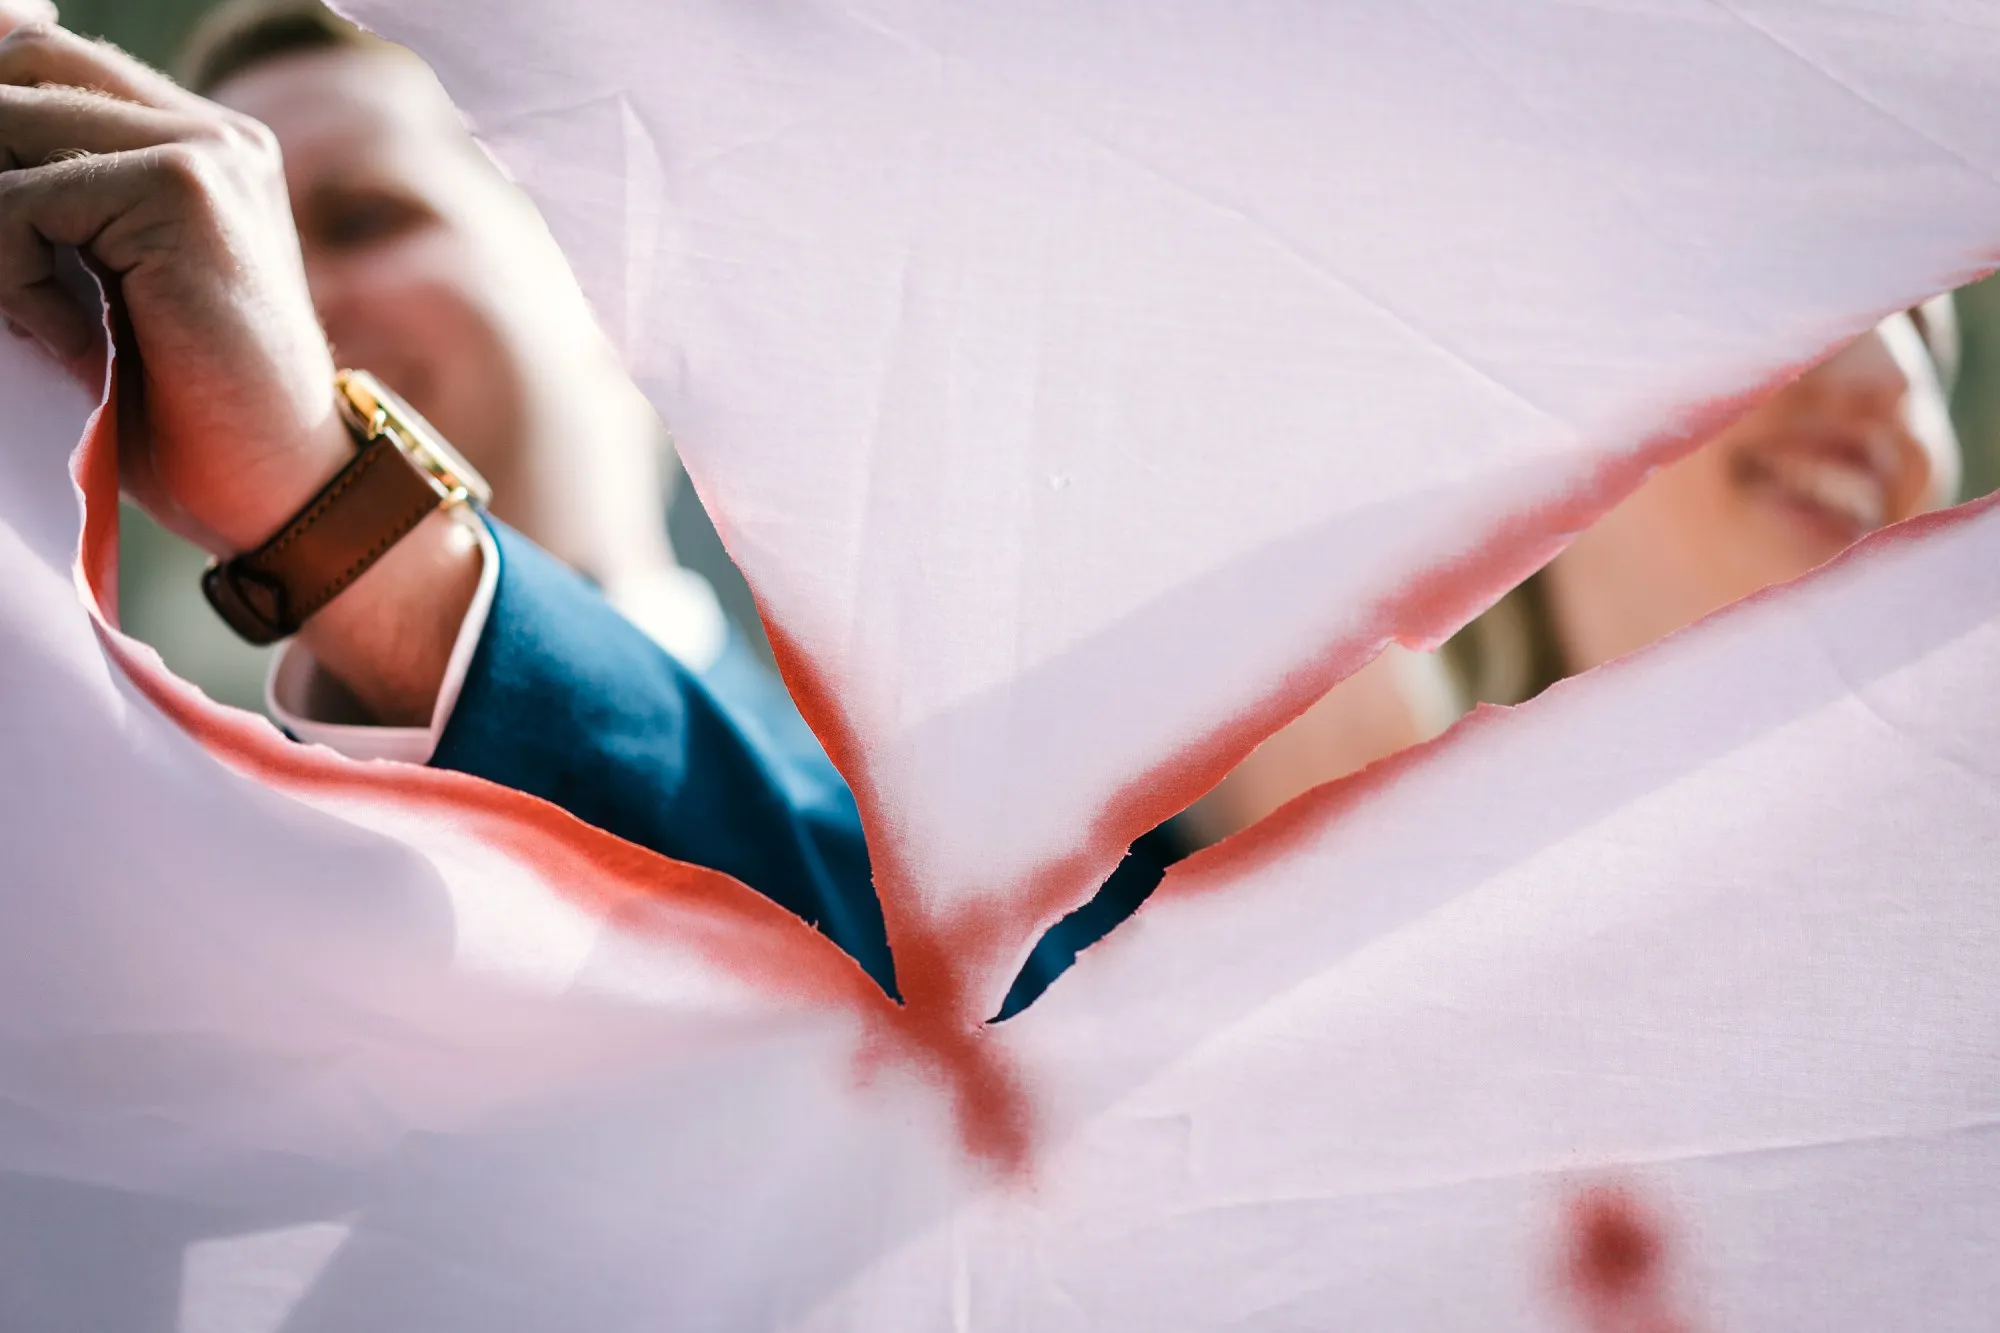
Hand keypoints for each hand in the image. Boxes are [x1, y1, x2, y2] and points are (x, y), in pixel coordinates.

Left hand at [0, 4, 351, 554]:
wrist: (280, 488)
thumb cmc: (187, 413)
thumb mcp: (100, 282)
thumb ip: (47, 204)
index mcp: (204, 143)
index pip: (45, 60)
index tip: (4, 221)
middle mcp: (214, 131)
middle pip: (21, 66)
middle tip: (10, 265)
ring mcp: (208, 152)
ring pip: (8, 121)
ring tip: (33, 307)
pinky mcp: (184, 192)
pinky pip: (16, 200)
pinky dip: (9, 276)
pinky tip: (70, 338)